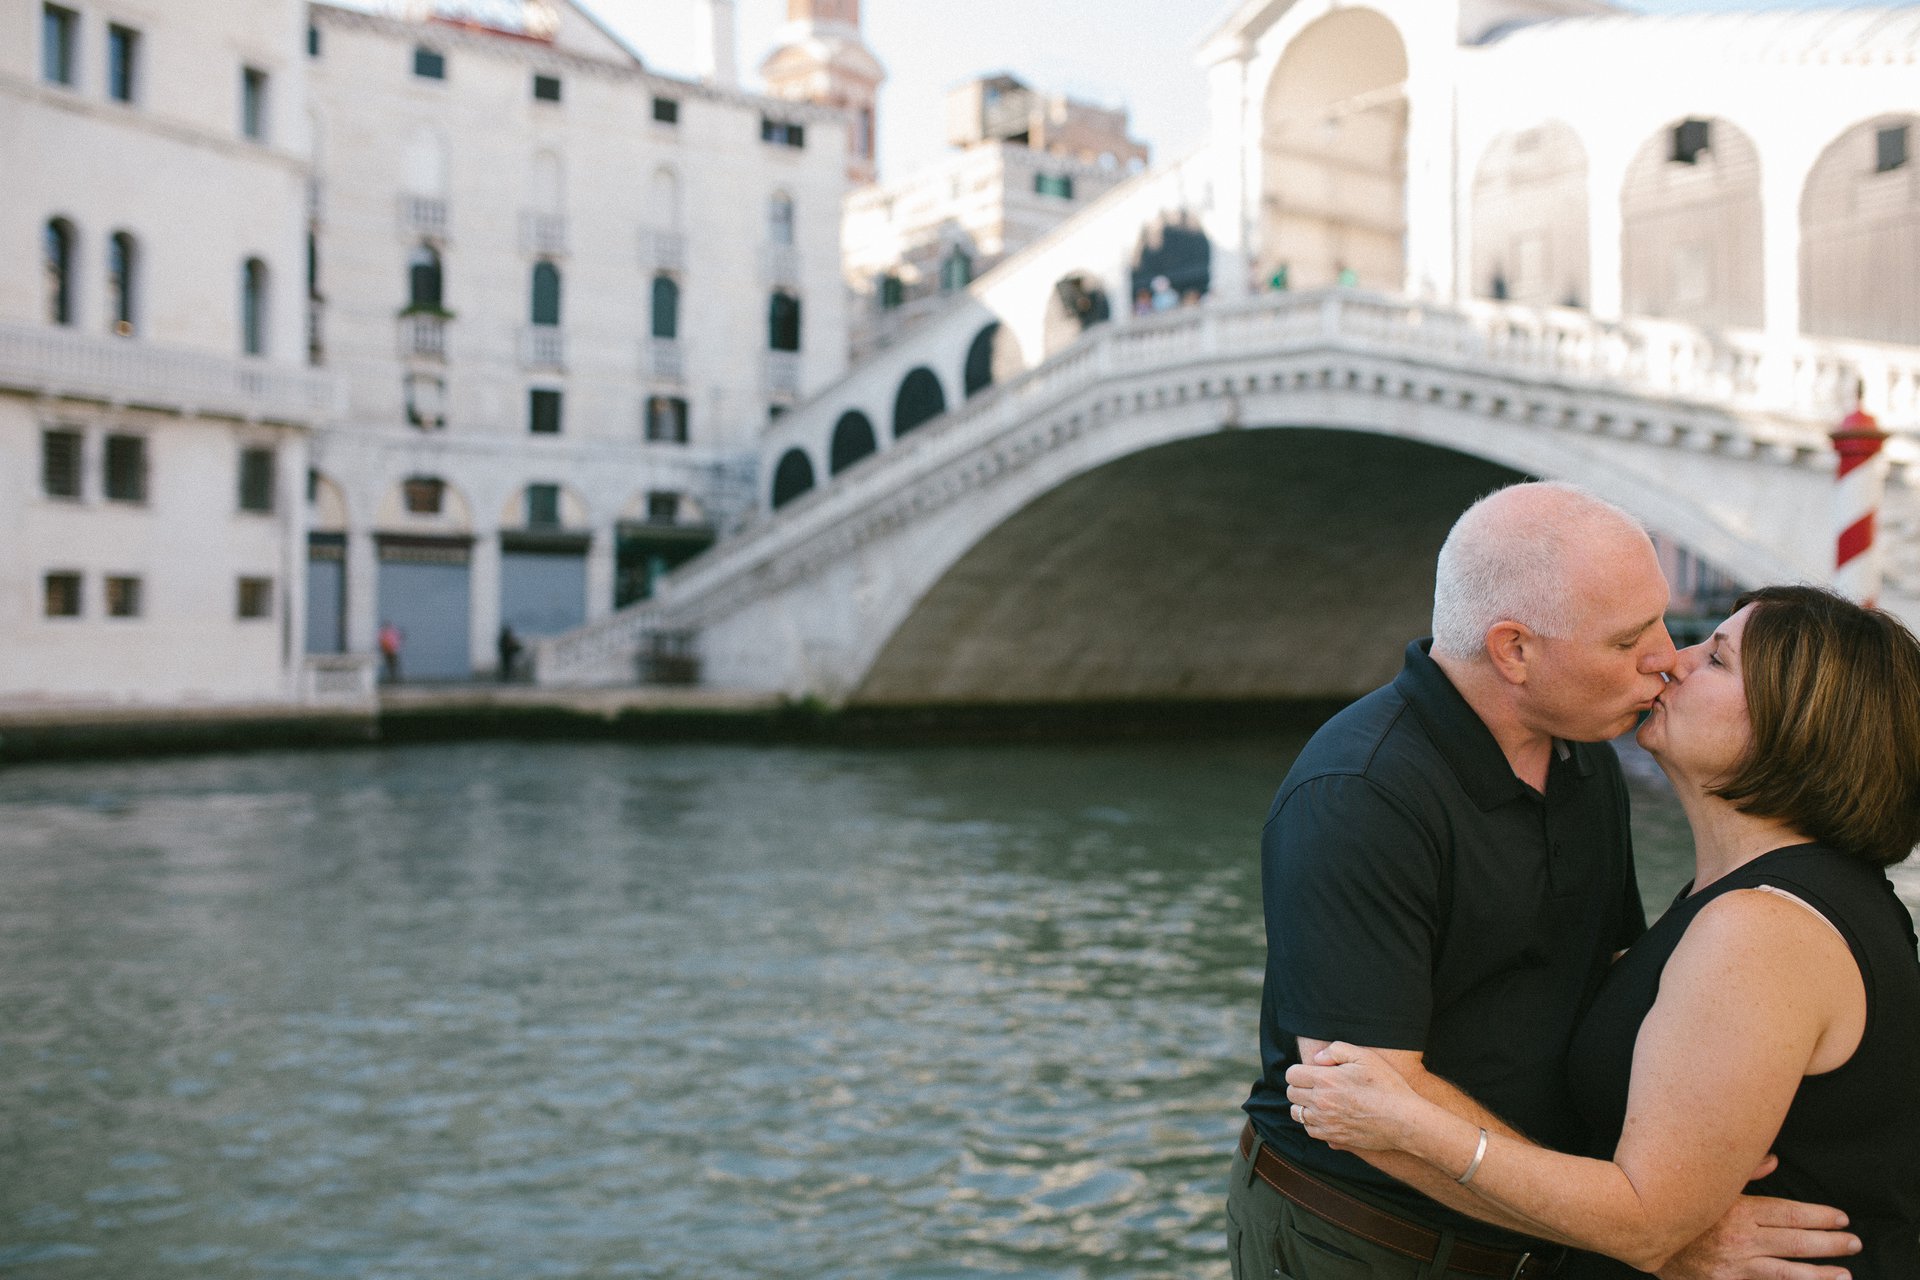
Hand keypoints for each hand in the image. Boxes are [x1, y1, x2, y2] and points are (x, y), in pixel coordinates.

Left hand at [1282, 1042, 1420, 1151]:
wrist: (1403, 1120)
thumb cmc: (1387, 1085)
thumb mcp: (1365, 1057)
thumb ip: (1337, 1050)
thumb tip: (1317, 1058)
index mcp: (1325, 1080)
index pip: (1292, 1075)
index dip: (1300, 1071)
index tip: (1311, 1072)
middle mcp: (1321, 1102)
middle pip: (1292, 1094)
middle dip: (1300, 1087)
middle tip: (1316, 1085)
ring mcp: (1326, 1122)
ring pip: (1297, 1114)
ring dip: (1304, 1106)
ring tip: (1320, 1101)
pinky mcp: (1334, 1137)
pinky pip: (1311, 1131)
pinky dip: (1314, 1124)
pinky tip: (1327, 1116)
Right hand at [1657, 1160, 1857, 1279]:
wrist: (1640, 1235)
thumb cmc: (1676, 1204)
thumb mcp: (1706, 1182)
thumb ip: (1741, 1171)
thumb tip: (1773, 1160)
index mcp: (1739, 1211)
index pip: (1791, 1213)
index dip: (1819, 1216)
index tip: (1841, 1217)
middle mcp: (1742, 1239)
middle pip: (1796, 1241)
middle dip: (1829, 1242)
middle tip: (1854, 1242)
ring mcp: (1736, 1265)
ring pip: (1788, 1272)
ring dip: (1819, 1273)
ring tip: (1844, 1274)